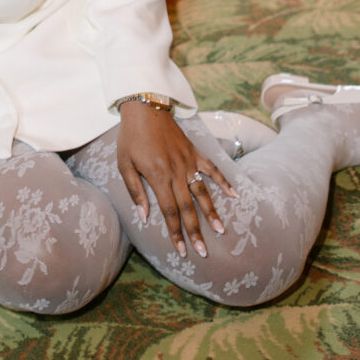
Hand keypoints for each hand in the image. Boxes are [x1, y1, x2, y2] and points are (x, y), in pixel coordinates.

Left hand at [116, 101, 234, 257]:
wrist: (144, 108)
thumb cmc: (131, 138)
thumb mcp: (124, 164)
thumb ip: (135, 191)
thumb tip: (144, 216)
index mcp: (158, 176)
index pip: (169, 211)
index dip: (176, 233)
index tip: (182, 250)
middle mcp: (176, 172)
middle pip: (188, 207)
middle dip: (195, 231)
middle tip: (203, 251)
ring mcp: (188, 162)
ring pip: (203, 192)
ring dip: (212, 212)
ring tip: (220, 230)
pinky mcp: (194, 152)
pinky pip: (212, 168)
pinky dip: (224, 181)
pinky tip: (235, 195)